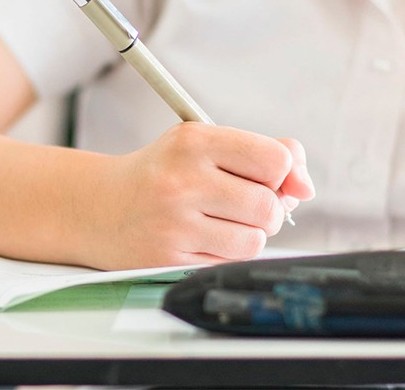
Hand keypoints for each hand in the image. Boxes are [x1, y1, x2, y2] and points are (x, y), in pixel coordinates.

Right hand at [83, 123, 315, 268]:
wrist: (99, 206)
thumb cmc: (164, 173)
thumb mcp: (203, 145)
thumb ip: (263, 152)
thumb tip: (305, 185)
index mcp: (194, 140)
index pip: (275, 159)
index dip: (281, 173)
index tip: (265, 177)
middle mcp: (182, 179)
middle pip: (267, 206)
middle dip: (265, 210)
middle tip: (239, 204)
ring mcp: (173, 222)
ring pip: (253, 241)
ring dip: (246, 237)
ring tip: (217, 223)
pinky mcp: (168, 258)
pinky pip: (227, 263)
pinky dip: (223, 255)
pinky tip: (198, 240)